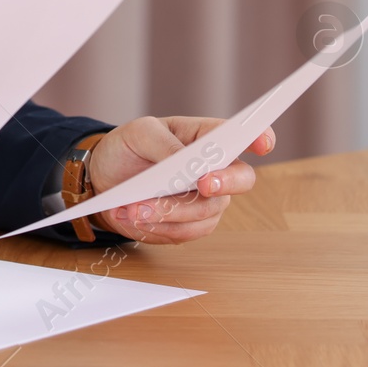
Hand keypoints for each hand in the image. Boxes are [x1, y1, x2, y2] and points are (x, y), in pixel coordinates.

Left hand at [84, 116, 274, 244]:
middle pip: (241, 180)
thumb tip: (186, 160)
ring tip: (134, 207)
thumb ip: (164, 144)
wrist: (104, 179)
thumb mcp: (139, 133)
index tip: (262, 142)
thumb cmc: (128, 148)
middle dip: (224, 183)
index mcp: (206, 137)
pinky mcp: (190, 225)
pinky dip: (158, 226)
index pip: (244, 136)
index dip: (260, 138)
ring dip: (169, 212)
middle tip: (203, 184)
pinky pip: (186, 232)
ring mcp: (206, 200)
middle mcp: (215, 170)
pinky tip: (132, 216)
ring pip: (206, 212)